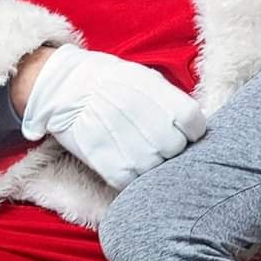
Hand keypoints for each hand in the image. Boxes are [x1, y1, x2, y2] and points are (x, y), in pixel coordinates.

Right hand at [19, 44, 206, 190]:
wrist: (66, 86)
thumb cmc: (112, 82)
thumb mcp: (146, 78)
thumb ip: (171, 101)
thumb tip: (194, 125)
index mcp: (155, 91)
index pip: (193, 122)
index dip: (193, 132)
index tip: (185, 132)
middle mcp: (141, 114)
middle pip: (176, 148)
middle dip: (173, 149)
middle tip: (160, 144)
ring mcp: (121, 138)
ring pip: (155, 168)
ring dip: (153, 165)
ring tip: (143, 154)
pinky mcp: (102, 159)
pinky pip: (129, 182)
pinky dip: (132, 178)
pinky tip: (128, 165)